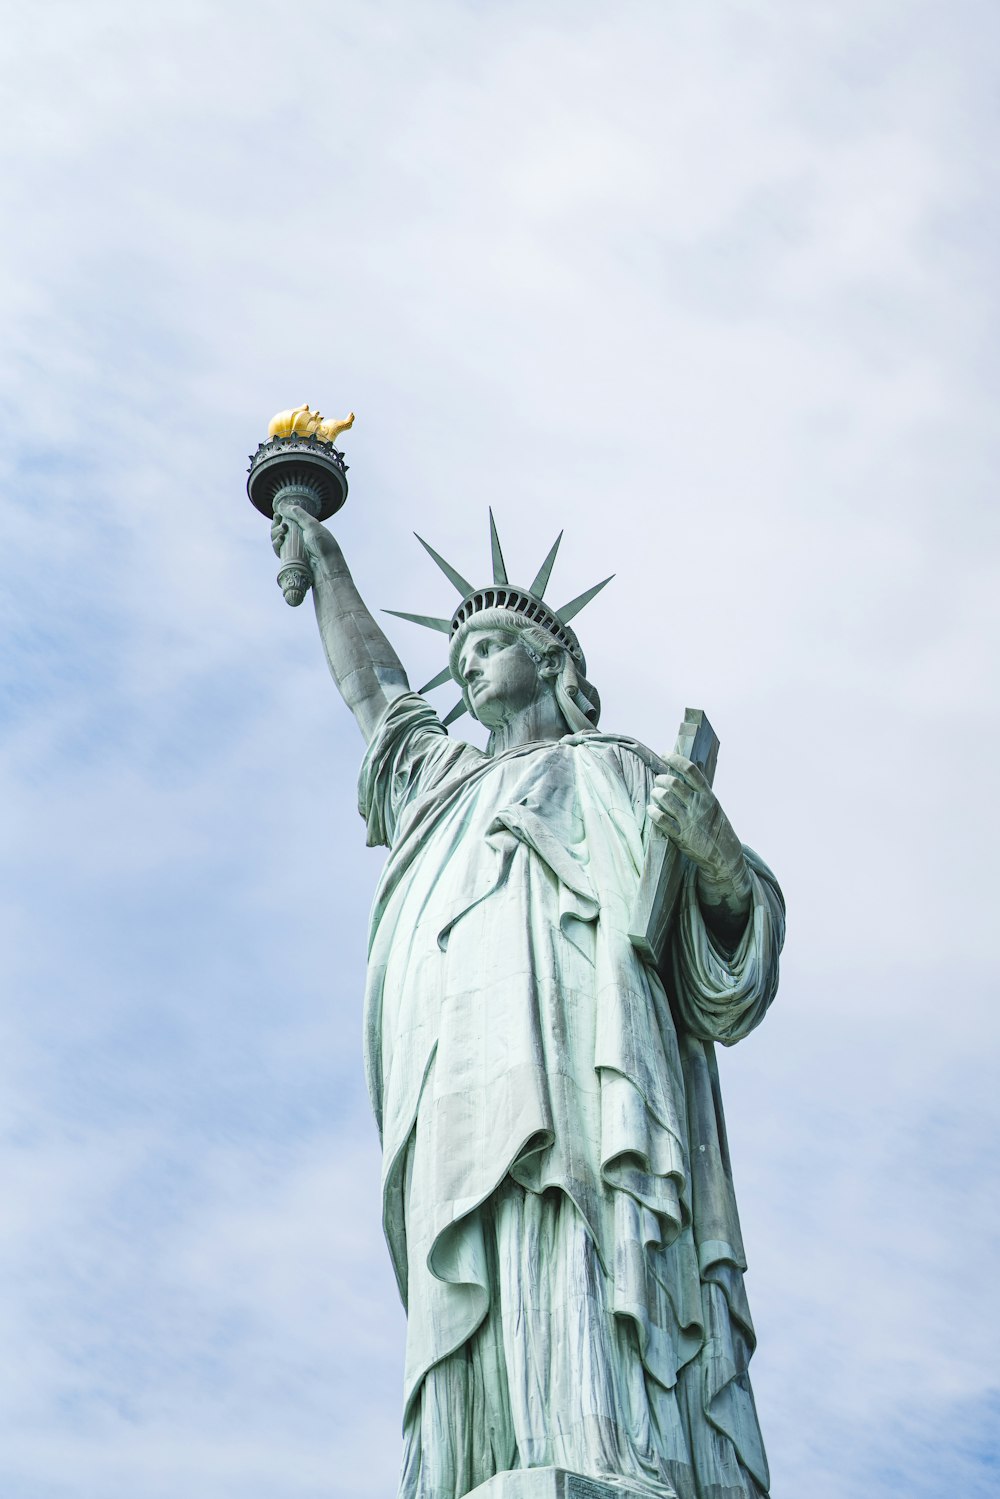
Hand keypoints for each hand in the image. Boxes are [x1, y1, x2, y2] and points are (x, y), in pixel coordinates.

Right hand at [270, 500, 337, 565]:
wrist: (327, 566)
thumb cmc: (323, 545)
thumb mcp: (312, 525)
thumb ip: (297, 514)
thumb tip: (281, 505)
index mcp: (304, 529)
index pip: (287, 521)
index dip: (280, 517)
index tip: (277, 515)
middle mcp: (297, 538)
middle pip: (279, 529)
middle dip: (276, 524)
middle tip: (281, 523)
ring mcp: (292, 549)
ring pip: (276, 539)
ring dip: (275, 532)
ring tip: (282, 531)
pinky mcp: (288, 559)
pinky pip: (277, 550)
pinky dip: (276, 543)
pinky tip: (281, 539)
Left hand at [647, 755, 745, 886]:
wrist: (724, 856)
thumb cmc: (717, 828)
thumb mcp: (714, 806)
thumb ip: (701, 792)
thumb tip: (688, 772)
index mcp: (708, 796)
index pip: (690, 770)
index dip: (675, 759)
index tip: (665, 754)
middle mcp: (698, 806)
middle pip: (673, 783)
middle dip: (661, 779)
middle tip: (659, 782)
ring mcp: (689, 820)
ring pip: (665, 798)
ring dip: (656, 794)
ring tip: (656, 795)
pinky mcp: (680, 836)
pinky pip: (661, 819)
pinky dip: (653, 811)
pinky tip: (651, 809)